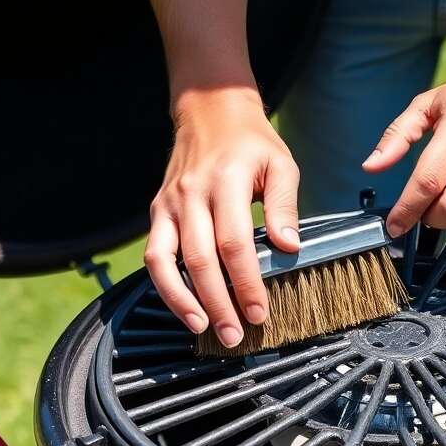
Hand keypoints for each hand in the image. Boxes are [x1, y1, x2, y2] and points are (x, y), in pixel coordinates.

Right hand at [145, 88, 300, 347]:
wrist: (209, 111)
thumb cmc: (251, 144)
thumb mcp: (281, 165)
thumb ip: (284, 206)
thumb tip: (291, 248)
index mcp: (226, 181)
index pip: (234, 242)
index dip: (246, 282)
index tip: (260, 312)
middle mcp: (192, 194)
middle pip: (200, 258)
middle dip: (217, 302)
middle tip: (235, 334)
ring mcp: (170, 204)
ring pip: (167, 260)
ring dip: (183, 300)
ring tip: (203, 328)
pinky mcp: (157, 212)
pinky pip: (155, 255)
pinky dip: (165, 285)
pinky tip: (183, 307)